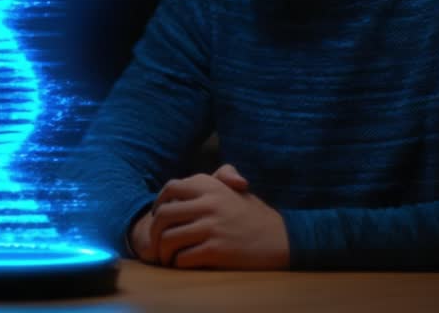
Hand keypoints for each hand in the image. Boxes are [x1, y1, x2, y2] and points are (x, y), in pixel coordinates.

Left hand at [131, 165, 288, 269]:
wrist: (283, 240)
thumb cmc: (255, 216)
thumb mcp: (238, 190)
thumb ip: (221, 176)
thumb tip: (205, 175)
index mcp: (211, 186)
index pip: (171, 188)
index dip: (159, 203)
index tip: (159, 216)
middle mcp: (209, 203)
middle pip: (163, 215)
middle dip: (155, 231)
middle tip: (157, 242)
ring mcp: (212, 227)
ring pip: (169, 238)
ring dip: (164, 251)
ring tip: (167, 256)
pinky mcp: (216, 250)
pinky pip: (183, 257)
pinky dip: (178, 263)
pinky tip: (182, 264)